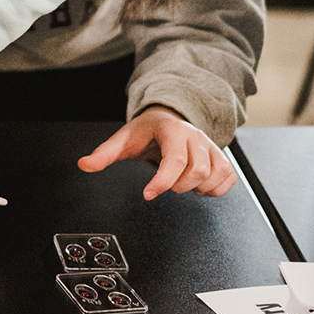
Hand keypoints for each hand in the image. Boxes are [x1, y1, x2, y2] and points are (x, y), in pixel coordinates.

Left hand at [77, 106, 236, 199]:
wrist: (166, 120)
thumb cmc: (146, 132)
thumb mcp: (123, 140)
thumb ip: (104, 154)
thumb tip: (84, 165)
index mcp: (172, 130)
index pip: (175, 159)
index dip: (163, 181)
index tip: (149, 193)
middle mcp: (195, 136)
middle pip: (197, 171)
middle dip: (178, 186)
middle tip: (165, 185)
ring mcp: (211, 146)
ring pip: (216, 175)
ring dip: (198, 188)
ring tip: (181, 184)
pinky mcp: (221, 157)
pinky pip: (229, 178)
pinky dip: (216, 189)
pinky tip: (199, 187)